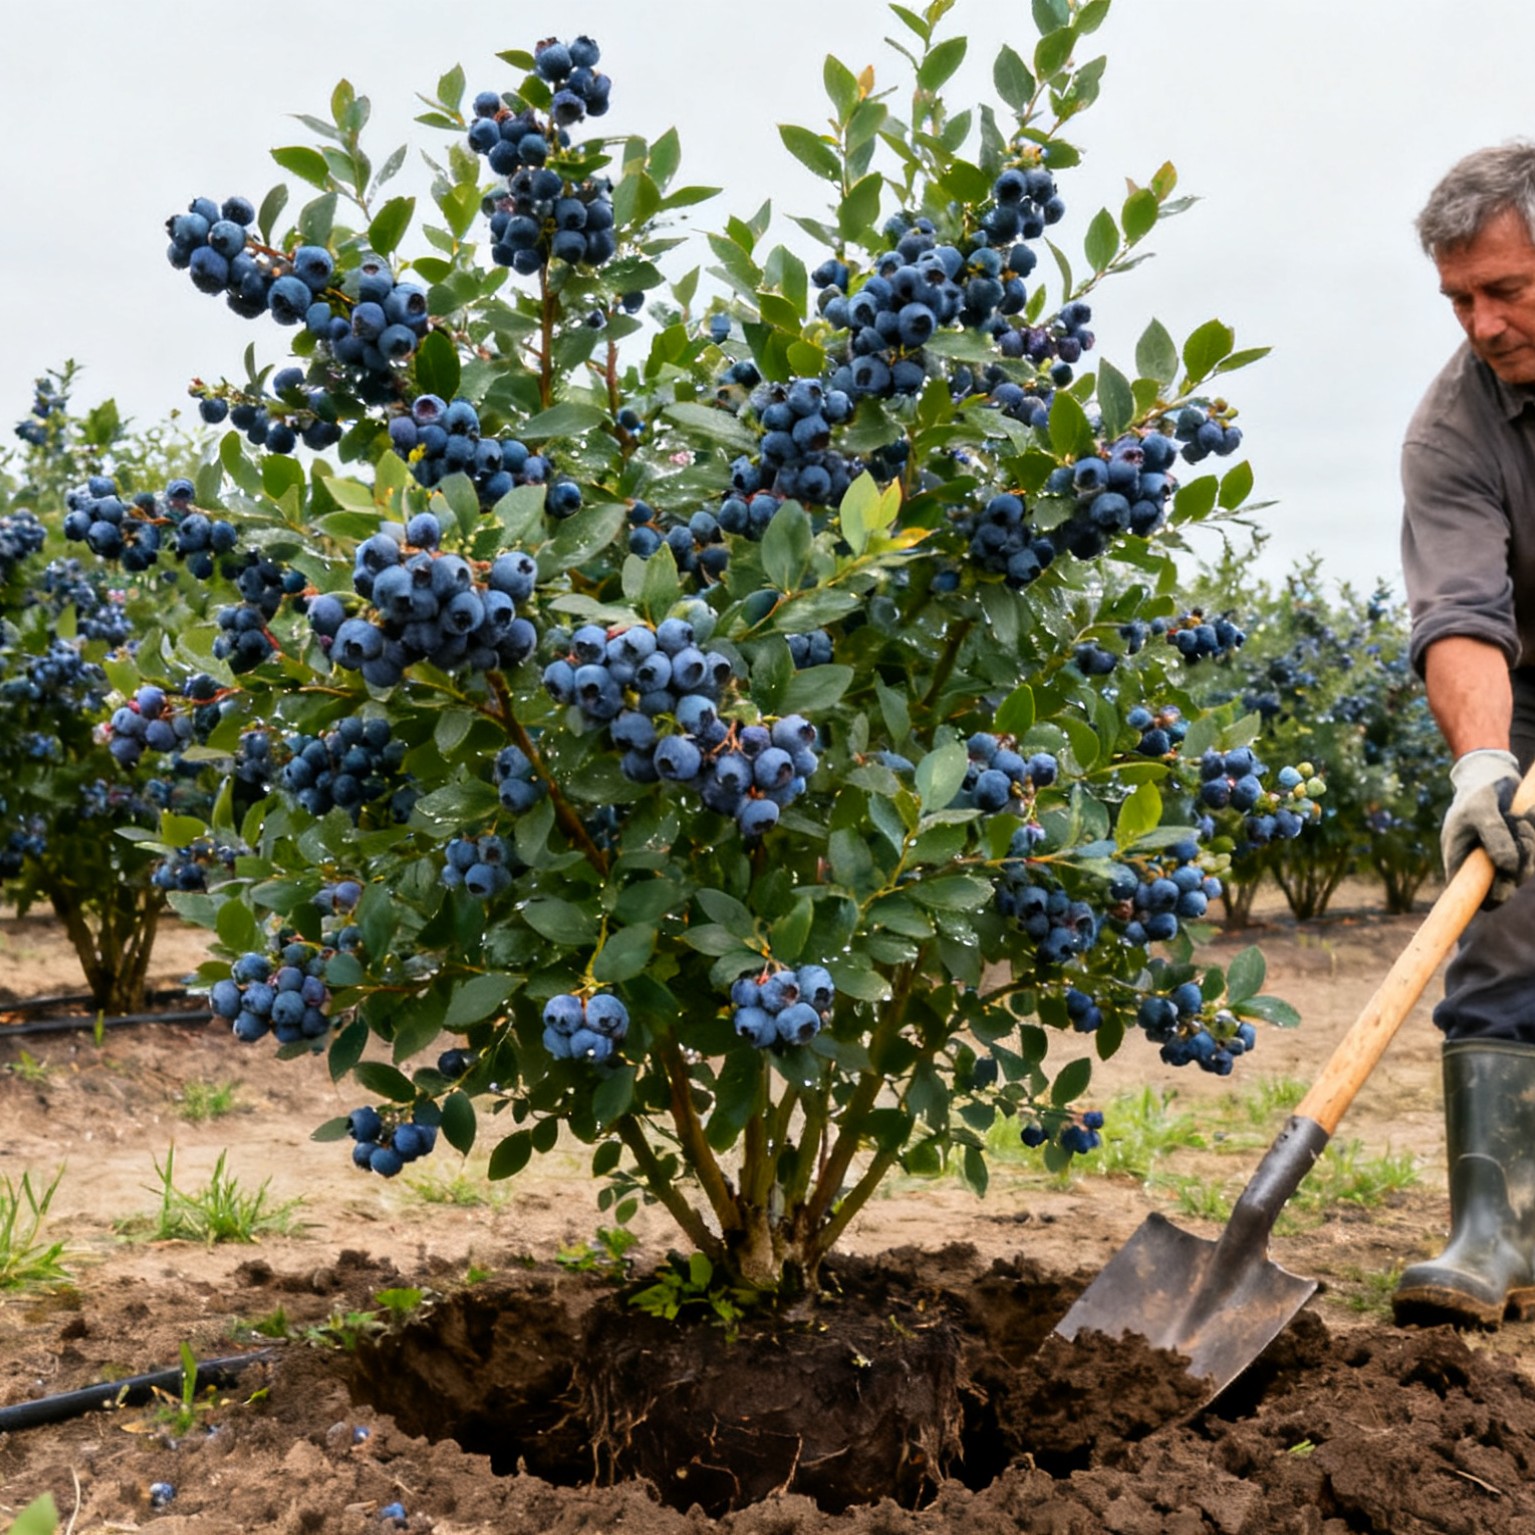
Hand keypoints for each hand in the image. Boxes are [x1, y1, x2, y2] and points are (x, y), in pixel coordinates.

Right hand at [1442, 748, 1534, 902]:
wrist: (1490, 774)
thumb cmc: (1477, 793)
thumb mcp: (1482, 811)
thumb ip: (1496, 838)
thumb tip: (1508, 867)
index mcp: (1459, 859)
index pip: (1470, 894)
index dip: (1488, 897)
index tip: (1502, 889)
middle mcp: (1478, 863)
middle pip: (1504, 885)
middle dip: (1519, 864)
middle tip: (1522, 836)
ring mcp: (1497, 857)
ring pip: (1522, 870)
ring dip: (1529, 846)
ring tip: (1522, 820)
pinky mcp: (1514, 849)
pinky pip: (1531, 855)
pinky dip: (1533, 837)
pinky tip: (1527, 816)